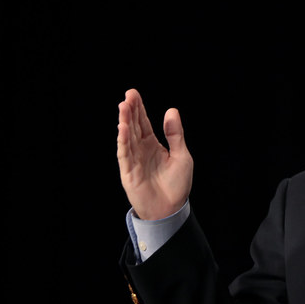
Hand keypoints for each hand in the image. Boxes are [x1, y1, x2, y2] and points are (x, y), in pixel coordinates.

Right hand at [116, 88, 192, 220]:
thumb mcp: (182, 156)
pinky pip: (125, 154)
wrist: (171, 210)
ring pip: (127, 138)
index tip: (133, 93)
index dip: (138, 108)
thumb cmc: (177, 185)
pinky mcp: (128, 172)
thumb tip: (171, 110)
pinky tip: (122, 128)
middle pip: (133, 126)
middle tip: (128, 95)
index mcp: (153, 145)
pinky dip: (123, 141)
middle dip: (130, 111)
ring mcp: (133, 160)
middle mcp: (141, 150)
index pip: (143, 123)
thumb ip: (175, 134)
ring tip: (123, 107)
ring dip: (125, 122)